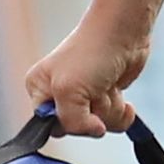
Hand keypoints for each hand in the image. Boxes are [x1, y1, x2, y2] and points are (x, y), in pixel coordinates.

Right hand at [21, 8, 150, 141]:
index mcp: (39, 89)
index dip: (68, 122)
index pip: (49, 126)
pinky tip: (121, 95)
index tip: (78, 105)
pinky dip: (122, 111)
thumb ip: (72, 122)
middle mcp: (59, 94)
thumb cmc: (92, 51)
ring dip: (109, 107)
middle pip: (76, 128)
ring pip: (99, 125)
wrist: (124, 32)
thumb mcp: (69, 90)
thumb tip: (95, 131)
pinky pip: (115, 121)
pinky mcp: (106, 96)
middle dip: (93, 113)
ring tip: (107, 85)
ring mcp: (85, 96)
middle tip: (94, 88)